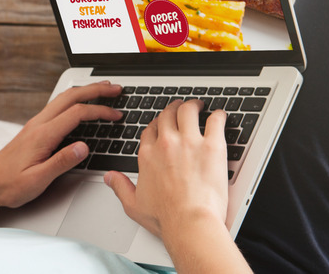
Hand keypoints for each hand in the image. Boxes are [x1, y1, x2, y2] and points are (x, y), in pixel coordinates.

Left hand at [0, 81, 122, 208]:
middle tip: (115, 88)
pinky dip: (74, 100)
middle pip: (70, 97)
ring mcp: (35, 124)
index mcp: (42, 135)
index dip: (100, 111)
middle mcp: (38, 124)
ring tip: (102, 89)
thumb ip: (61, 162)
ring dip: (84, 92)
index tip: (116, 115)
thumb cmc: (9, 184)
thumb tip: (84, 147)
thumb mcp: (38, 180)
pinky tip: (80, 103)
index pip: (77, 113)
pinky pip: (57, 106)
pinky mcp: (33, 129)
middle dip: (95, 89)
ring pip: (63, 99)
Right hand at [105, 100, 250, 273]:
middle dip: (174, 109)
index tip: (163, 125)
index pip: (150, 129)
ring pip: (188, 111)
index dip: (157, 124)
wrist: (189, 223)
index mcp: (148, 155)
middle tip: (181, 108)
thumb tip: (109, 178)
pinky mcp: (212, 146)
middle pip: (168, 115)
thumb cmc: (166, 217)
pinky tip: (219, 116)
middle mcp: (166, 144)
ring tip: (198, 106)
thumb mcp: (133, 205)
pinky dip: (218, 116)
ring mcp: (189, 142)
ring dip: (193, 105)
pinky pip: (216, 121)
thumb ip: (120, 187)